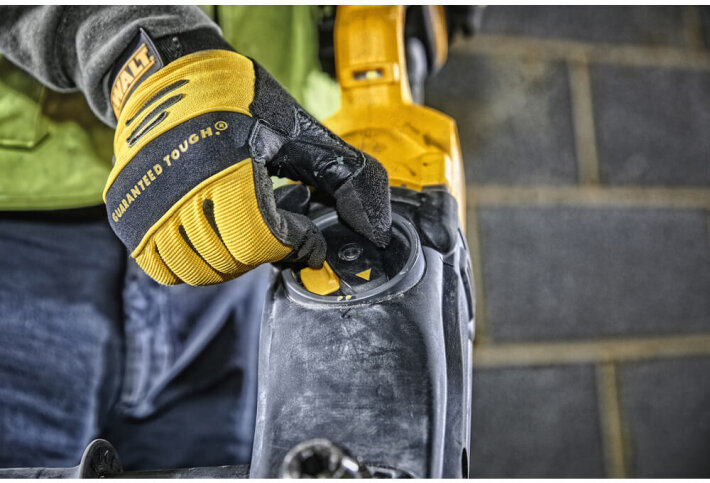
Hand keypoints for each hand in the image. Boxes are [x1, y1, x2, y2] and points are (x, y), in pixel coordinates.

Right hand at [104, 43, 390, 284]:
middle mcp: (179, 185)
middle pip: (236, 257)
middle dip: (270, 250)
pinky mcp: (127, 213)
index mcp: (226, 160)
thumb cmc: (242, 101)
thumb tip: (377, 232)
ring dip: (236, 259)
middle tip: (279, 226)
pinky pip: (165, 269)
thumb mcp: (304, 130)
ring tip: (247, 227)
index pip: (268, 236)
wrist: (170, 76)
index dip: (299, 243)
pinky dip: (196, 265)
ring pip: (202, 270)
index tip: (309, 234)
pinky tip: (215, 236)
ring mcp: (147, 203)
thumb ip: (350, 178)